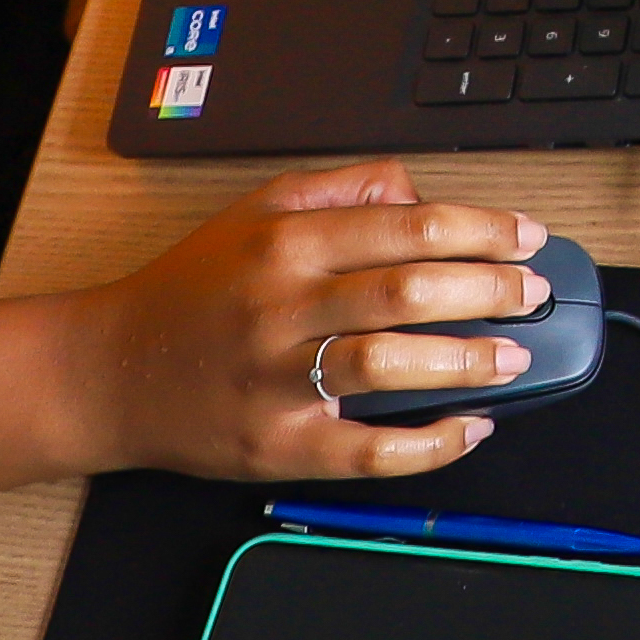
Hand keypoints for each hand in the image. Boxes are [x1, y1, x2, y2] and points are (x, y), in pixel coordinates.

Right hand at [65, 161, 559, 482]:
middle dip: (489, 290)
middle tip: (533, 292)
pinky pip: (366, 451)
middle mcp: (282, 306)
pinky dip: (429, 443)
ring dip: (467, 360)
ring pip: (389, 363)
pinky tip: (471, 427)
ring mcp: (276, 380)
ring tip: (513, 355)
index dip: (480, 229)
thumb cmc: (189, 290)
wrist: (107, 370)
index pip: (406, 226)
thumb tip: (421, 191)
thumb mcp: (255, 210)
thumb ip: (342, 188)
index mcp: (285, 242)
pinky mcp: (275, 444)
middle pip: (407, 291)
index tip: (526, 236)